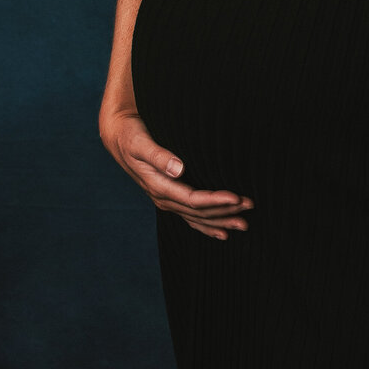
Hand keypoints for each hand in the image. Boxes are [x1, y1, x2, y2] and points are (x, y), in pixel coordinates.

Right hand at [99, 108, 251, 239]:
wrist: (118, 137)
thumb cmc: (131, 136)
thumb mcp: (141, 143)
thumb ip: (159, 156)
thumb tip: (179, 169)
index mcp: (158, 187)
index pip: (193, 200)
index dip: (216, 201)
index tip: (237, 198)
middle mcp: (163, 198)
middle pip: (199, 212)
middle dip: (225, 211)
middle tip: (250, 206)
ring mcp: (166, 200)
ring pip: (197, 218)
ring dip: (221, 221)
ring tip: (244, 224)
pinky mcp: (170, 197)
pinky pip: (191, 217)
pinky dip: (207, 226)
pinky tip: (222, 233)